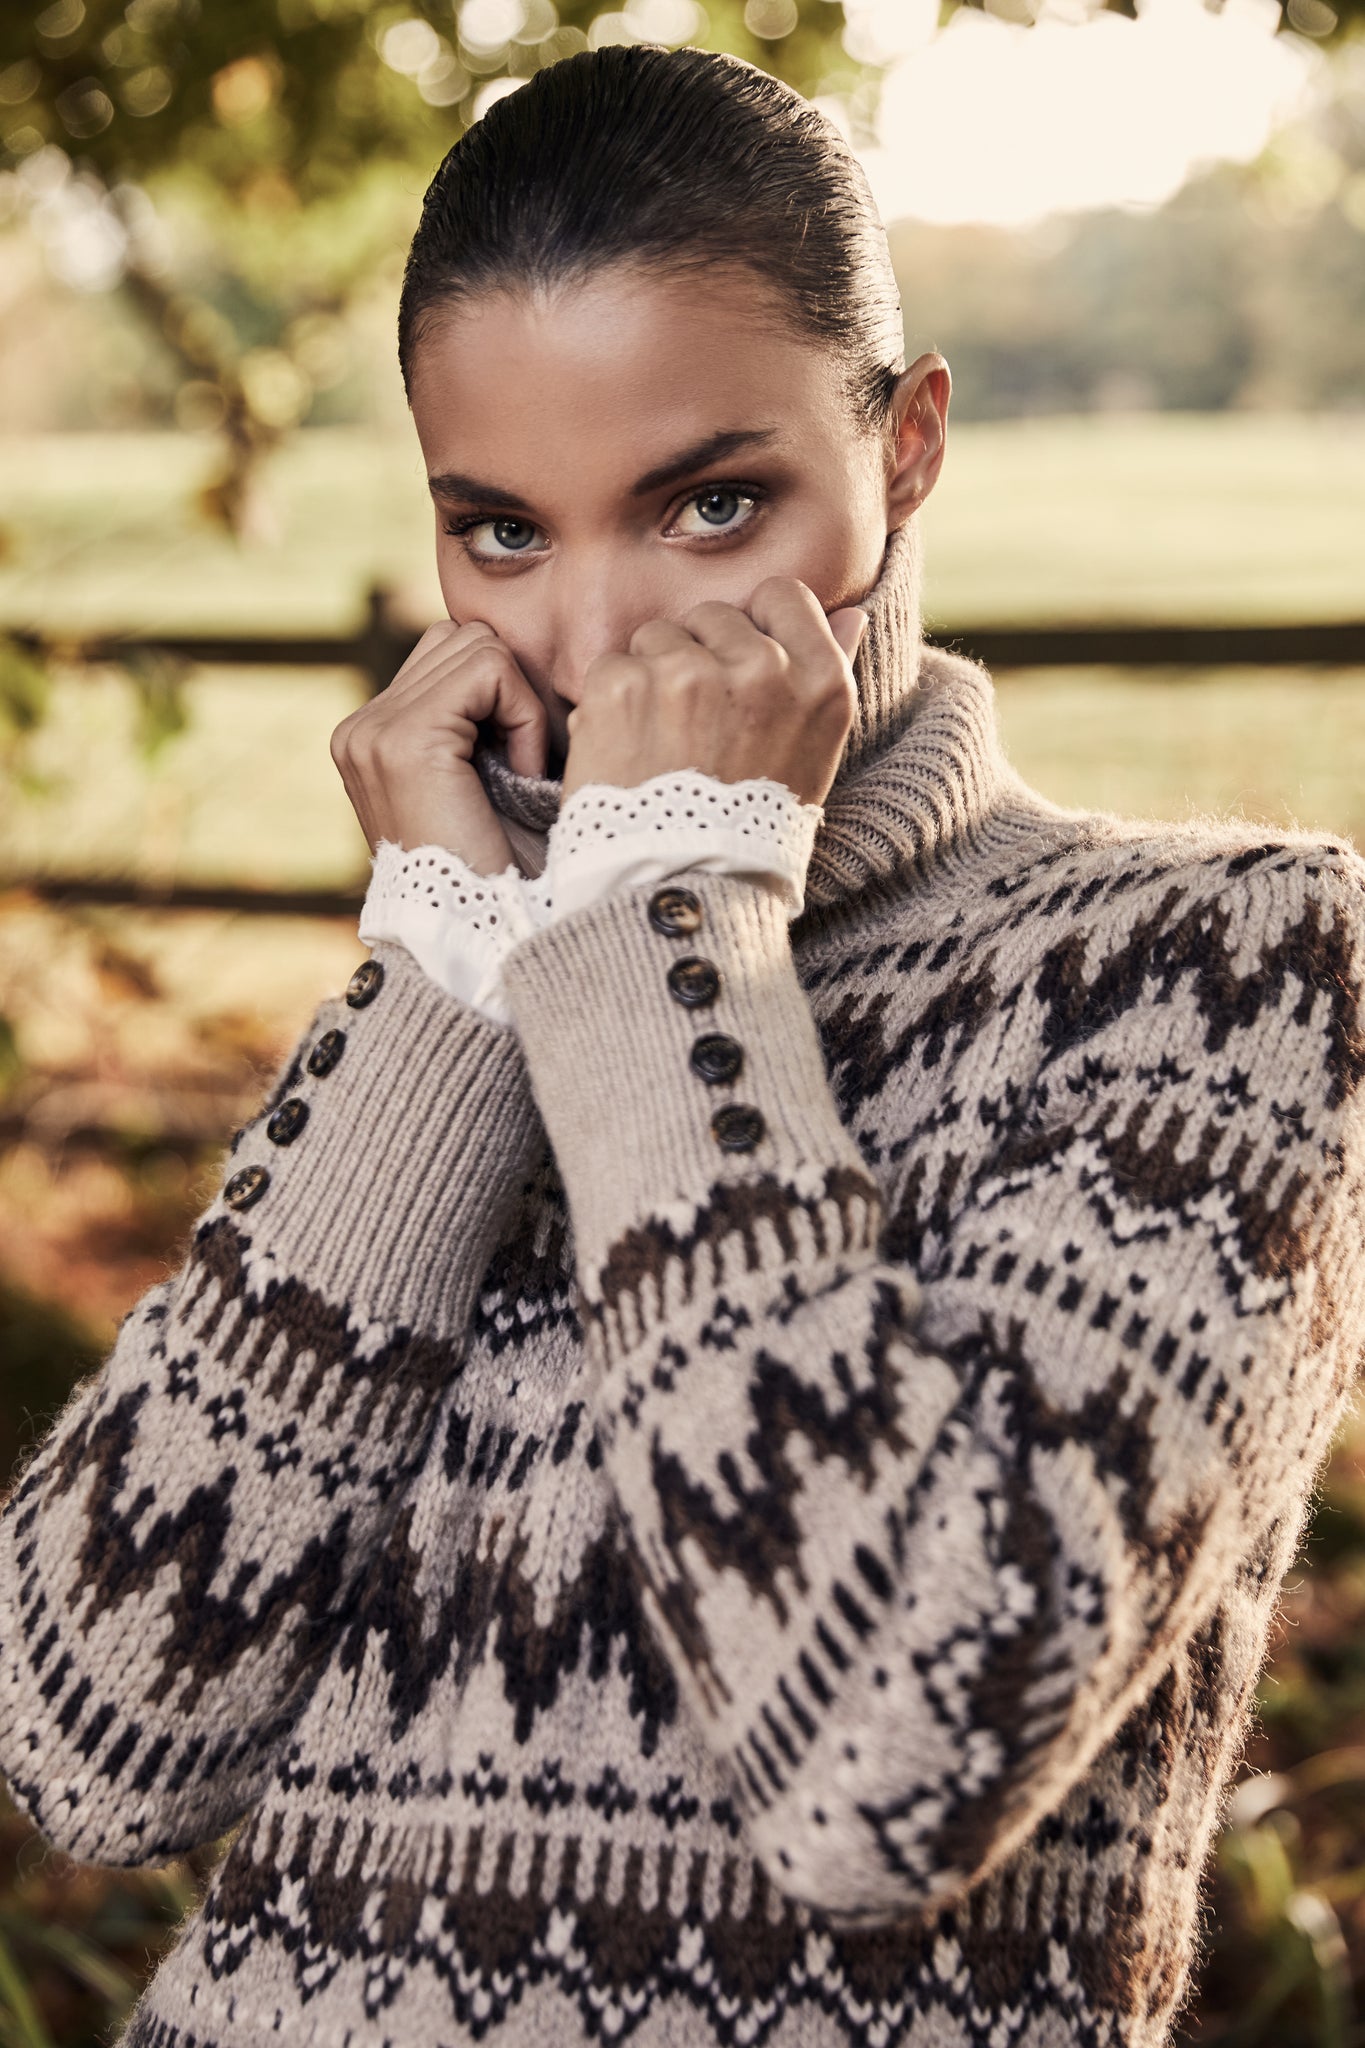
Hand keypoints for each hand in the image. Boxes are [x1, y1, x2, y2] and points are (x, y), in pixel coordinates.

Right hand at [330, 620, 547, 873]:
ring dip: (519, 705)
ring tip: (521, 773)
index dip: (501, 693)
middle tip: (527, 766)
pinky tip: (523, 773)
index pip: (446, 654)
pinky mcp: (404, 739)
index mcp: (370, 738)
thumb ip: (477, 721)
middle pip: (459, 638)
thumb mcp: (482, 786)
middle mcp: (359, 728)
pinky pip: (489, 669)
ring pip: (475, 644)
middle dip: (509, 691)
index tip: (520, 764)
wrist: (483, 938)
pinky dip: (524, 715)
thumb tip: (518, 656)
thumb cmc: (500, 875)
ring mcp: (373, 731)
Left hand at [560, 577, 866, 807]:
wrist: (680, 888)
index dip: (754, 627)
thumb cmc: (749, 827)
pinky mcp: (626, 685)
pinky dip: (608, 704)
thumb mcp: (811, 754)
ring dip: (651, 677)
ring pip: (657, 635)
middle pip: (713, 615)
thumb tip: (852, 610)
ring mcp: (691, 674)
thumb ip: (831, 671)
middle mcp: (762, 670)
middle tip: (694, 727)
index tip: (737, 670)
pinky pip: (610, 664)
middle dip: (697, 656)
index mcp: (821, 684)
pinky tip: (625, 751)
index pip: (781, 595)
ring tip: (659, 743)